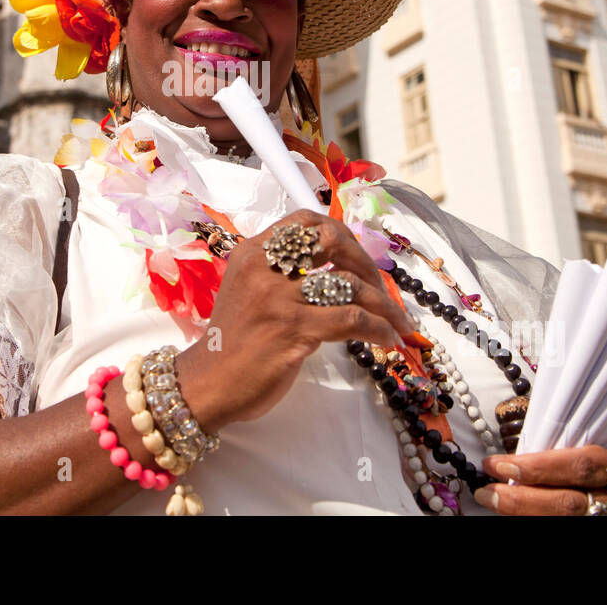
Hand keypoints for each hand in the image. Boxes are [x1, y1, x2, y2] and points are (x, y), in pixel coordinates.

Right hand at [177, 209, 416, 430]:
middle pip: (333, 242)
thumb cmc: (232, 343)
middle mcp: (265, 267)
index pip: (305, 222)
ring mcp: (279, 297)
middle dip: (368, 266)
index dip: (341, 234)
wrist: (207, 384)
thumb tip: (335, 274)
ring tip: (398, 323)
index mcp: (253, 253)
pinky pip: (352, 319)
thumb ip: (282, 276)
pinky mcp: (294, 328)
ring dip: (384, 304)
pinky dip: (379, 328)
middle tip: (384, 292)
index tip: (358, 259)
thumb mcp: (249, 293)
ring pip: (350, 285)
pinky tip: (387, 339)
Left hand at [472, 443, 606, 514]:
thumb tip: (519, 445)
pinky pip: (570, 531)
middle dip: (523, 498)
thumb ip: (570, 443)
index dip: (537, 467)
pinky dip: (538, 522)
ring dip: (525, 513)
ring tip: (495, 501)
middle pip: (570, 503)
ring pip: (568, 521)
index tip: (499, 465)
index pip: (580, 465)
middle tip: (489, 490)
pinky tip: (517, 516)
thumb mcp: (606, 442)